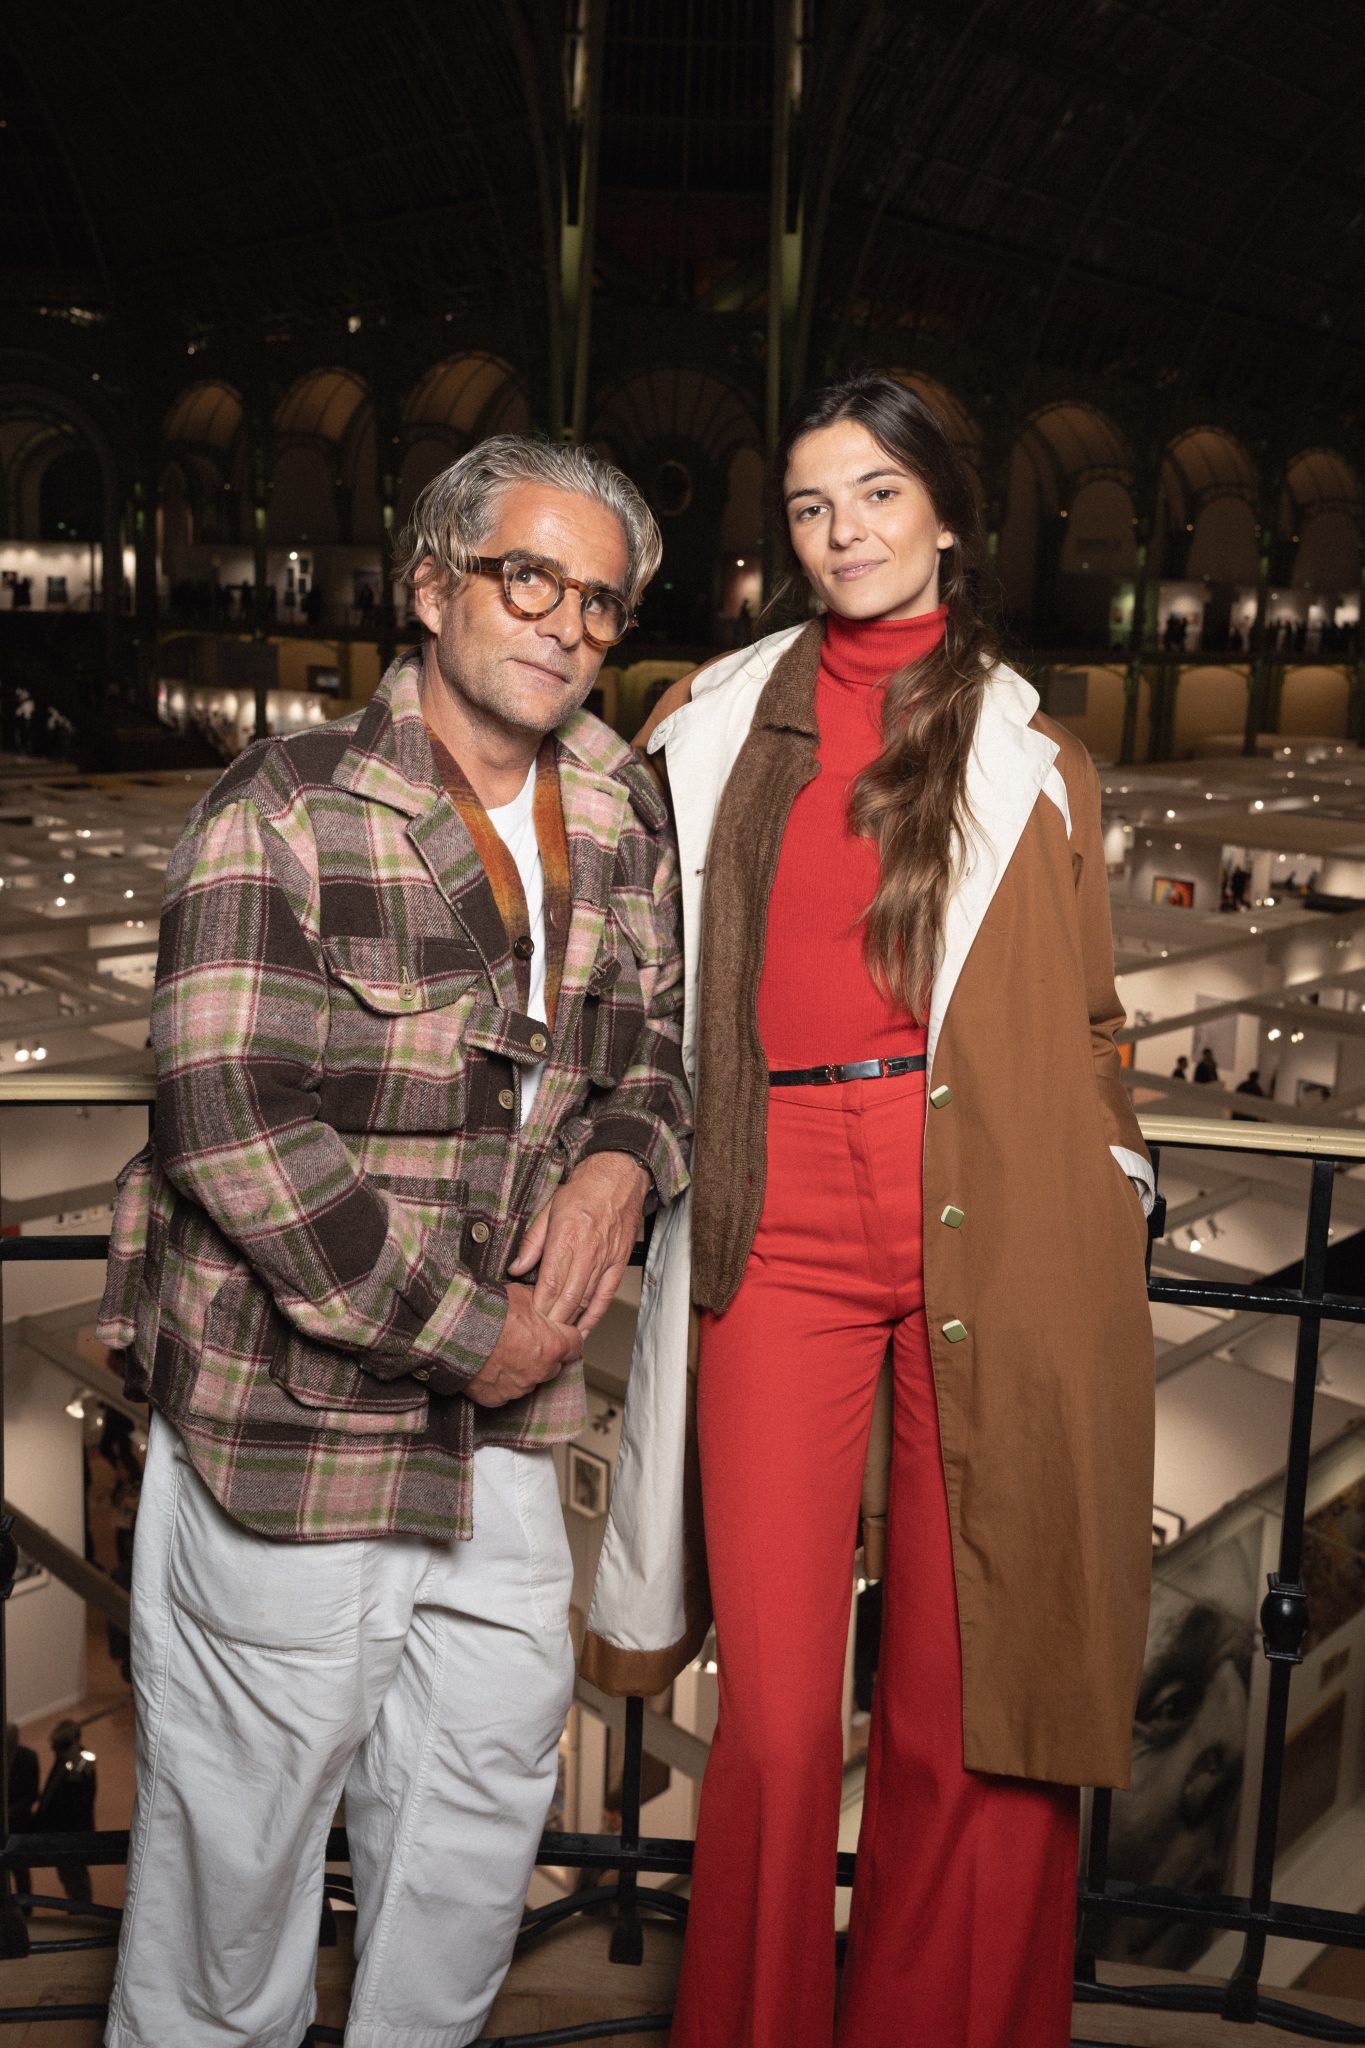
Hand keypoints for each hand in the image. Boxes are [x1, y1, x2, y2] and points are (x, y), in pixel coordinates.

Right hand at [462, 1285, 582, 1407]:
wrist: (455, 1329)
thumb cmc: (490, 1310)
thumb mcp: (524, 1296)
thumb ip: (542, 1306)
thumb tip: (547, 1305)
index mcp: (554, 1346)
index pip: (575, 1344)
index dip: (566, 1336)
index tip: (558, 1333)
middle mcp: (541, 1371)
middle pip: (554, 1365)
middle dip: (544, 1355)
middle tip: (526, 1342)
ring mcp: (520, 1388)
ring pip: (530, 1380)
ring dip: (522, 1369)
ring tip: (503, 1353)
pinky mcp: (498, 1399)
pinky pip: (506, 1392)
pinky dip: (501, 1382)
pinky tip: (490, 1366)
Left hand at [507, 1151, 648, 1335]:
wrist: (618, 1178)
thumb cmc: (584, 1190)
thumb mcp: (549, 1210)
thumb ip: (532, 1242)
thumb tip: (516, 1268)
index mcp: (567, 1237)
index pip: (549, 1282)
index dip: (538, 1305)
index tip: (528, 1320)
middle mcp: (587, 1252)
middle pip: (567, 1297)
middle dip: (551, 1320)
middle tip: (538, 1336)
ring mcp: (605, 1260)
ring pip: (585, 1299)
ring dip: (570, 1321)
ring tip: (556, 1338)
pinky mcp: (618, 1263)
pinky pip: (605, 1296)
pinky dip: (594, 1316)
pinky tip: (583, 1329)